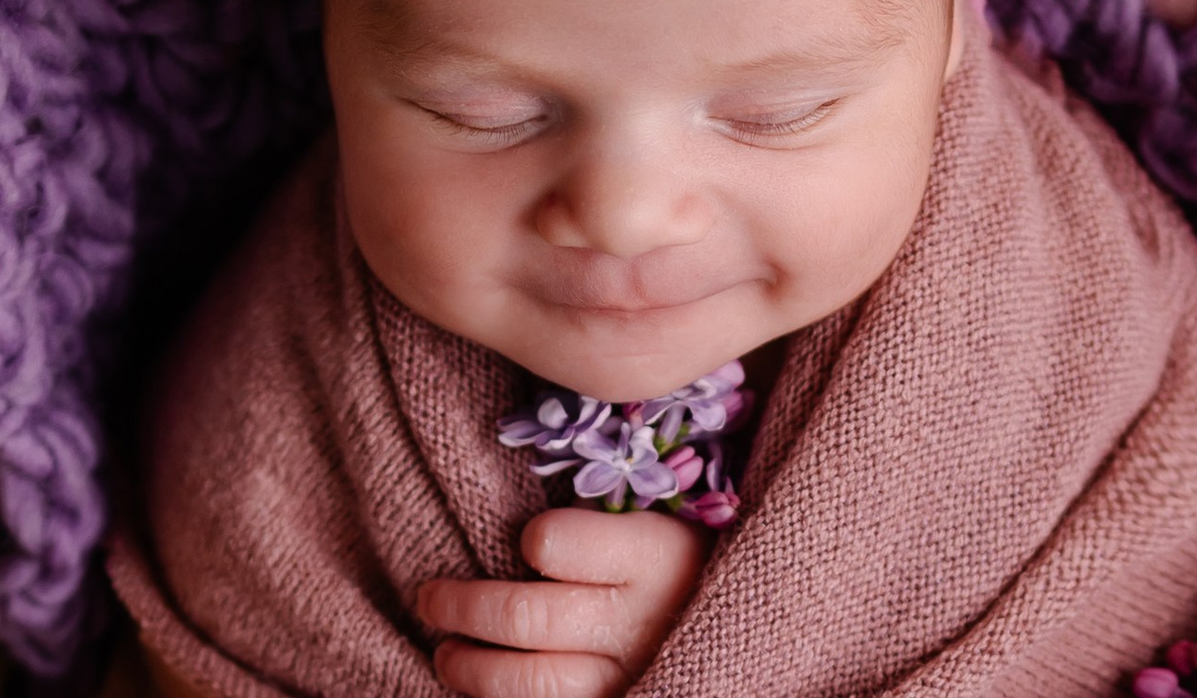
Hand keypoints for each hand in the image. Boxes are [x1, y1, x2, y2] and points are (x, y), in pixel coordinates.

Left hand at [416, 507, 711, 697]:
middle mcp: (642, 621)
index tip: (527, 542)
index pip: (555, 543)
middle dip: (460, 609)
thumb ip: (602, 517)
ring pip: (526, 681)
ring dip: (468, 668)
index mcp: (656, 554)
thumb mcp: (667, 520)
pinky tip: (489, 687)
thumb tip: (517, 522)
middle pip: (522, 618)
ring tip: (446, 652)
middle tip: (430, 599)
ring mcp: (633, 677)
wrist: (766, 627)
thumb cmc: (696, 564)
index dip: (531, 541)